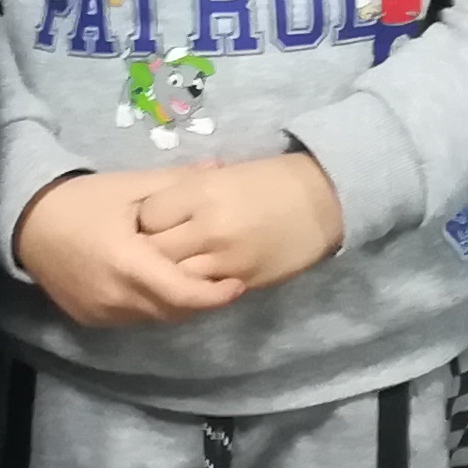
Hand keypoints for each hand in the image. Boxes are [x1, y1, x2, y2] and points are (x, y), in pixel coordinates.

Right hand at [15, 172, 240, 325]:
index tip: (238, 283)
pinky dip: (151, 306)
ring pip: (155, 318)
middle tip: (221, 279)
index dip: (215, 296)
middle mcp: (114, 297)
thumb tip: (221, 167)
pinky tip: (156, 284)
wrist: (27, 223)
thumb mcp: (130, 185)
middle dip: (200, 298)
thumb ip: (177, 182)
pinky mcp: (91, 319)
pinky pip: (133, 318)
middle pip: (173, 311)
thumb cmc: (81, 200)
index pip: (183, 294)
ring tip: (192, 279)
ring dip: (176, 303)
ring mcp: (101, 313)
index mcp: (127, 264)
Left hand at [134, 151, 343, 298]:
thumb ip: (184, 192)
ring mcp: (225, 258)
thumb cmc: (269, 181)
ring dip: (168, 276)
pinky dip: (192, 289)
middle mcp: (208, 226)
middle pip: (155, 251)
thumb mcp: (221, 175)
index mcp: (201, 191)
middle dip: (149, 252)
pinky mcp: (241, 281)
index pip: (148, 216)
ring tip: (169, 270)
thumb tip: (149, 211)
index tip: (151, 222)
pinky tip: (193, 281)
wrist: (322, 201)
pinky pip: (201, 293)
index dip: (146, 221)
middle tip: (152, 251)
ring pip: (174, 279)